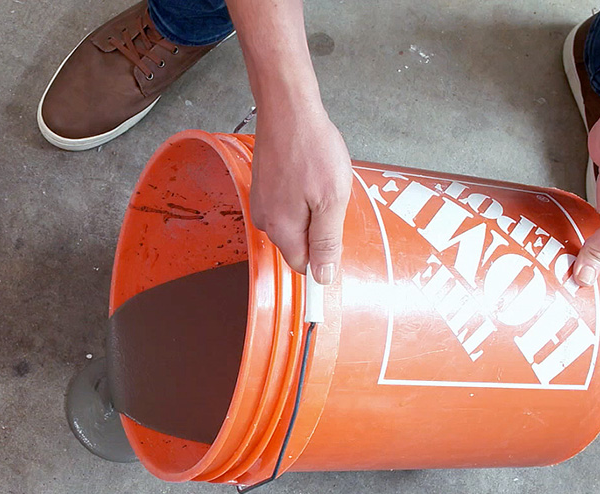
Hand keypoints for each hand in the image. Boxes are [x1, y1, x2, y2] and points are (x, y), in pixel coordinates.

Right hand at [248, 108, 352, 283]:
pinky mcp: (263, 185)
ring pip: (293, 223)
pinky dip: (301, 194)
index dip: (323, 259)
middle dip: (319, 229)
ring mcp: (262, 202)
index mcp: (282, 230)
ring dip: (311, 210)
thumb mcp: (332, 200)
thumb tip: (322, 277)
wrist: (287, 109)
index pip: (303, 266)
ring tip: (321, 181)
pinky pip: (286, 204)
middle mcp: (266, 220)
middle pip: (298, 244)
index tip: (337, 242)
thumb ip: (327, 242)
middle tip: (333, 198)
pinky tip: (309, 173)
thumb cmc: (311, 148)